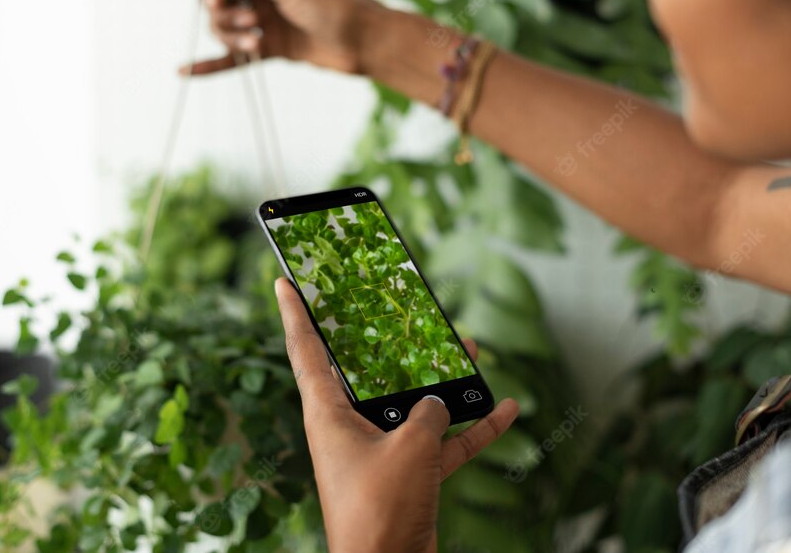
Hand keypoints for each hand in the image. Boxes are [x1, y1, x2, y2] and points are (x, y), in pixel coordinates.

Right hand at [180, 0, 385, 76]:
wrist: (368, 43)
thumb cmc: (337, 5)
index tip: (218, 0)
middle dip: (224, 13)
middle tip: (245, 22)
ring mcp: (268, 18)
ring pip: (226, 27)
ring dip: (231, 37)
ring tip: (254, 43)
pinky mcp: (272, 46)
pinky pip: (235, 56)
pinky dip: (213, 63)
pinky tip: (187, 71)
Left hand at [274, 277, 519, 552]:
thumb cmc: (381, 509)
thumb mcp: (410, 447)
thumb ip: (427, 413)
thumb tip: (437, 402)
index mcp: (327, 413)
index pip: (304, 349)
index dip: (294, 312)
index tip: (284, 280)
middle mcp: (349, 427)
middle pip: (368, 371)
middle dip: (389, 339)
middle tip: (400, 305)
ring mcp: (380, 451)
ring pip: (412, 403)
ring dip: (441, 380)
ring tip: (470, 348)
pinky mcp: (408, 476)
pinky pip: (442, 442)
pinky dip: (472, 428)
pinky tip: (506, 410)